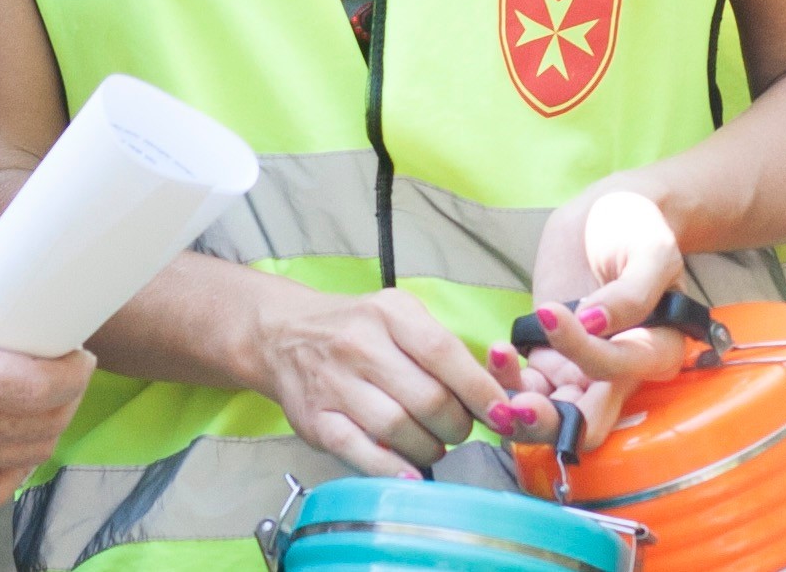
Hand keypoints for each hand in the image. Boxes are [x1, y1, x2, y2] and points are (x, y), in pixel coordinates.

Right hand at [0, 242, 92, 570]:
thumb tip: (7, 272)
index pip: (42, 385)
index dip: (74, 372)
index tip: (80, 355)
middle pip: (38, 428)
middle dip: (65, 400)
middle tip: (67, 373)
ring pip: (17, 464)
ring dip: (43, 435)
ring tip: (47, 405)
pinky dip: (8, 470)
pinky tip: (13, 445)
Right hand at [255, 282, 510, 475]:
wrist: (283, 334)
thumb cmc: (355, 327)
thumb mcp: (398, 314)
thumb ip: (442, 348)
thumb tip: (493, 395)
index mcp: (388, 313)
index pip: (443, 352)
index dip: (479, 390)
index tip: (503, 414)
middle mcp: (359, 344)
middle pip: (428, 399)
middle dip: (457, 425)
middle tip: (457, 429)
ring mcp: (334, 383)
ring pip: (399, 429)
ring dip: (429, 448)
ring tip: (431, 444)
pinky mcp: (316, 420)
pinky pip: (361, 453)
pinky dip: (392, 469)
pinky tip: (409, 472)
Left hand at [485, 189, 686, 451]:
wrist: (606, 216)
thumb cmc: (638, 229)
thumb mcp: (650, 251)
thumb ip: (632, 292)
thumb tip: (597, 324)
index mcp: (654, 351)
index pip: (617, 370)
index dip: (582, 350)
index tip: (550, 310)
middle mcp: (620, 374)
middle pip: (587, 424)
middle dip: (550, 424)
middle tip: (516, 406)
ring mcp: (581, 369)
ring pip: (552, 415)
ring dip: (520, 409)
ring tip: (498, 363)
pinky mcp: (551, 357)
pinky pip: (528, 386)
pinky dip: (508, 381)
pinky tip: (497, 353)